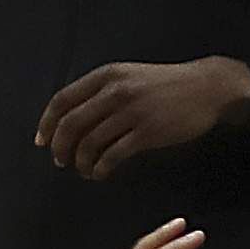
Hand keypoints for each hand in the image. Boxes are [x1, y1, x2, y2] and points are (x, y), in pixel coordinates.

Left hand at [37, 57, 249, 177]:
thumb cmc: (166, 85)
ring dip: (80, 162)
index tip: (42, 141)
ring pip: (89, 143)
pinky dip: (100, 169)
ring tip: (84, 169)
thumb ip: (101, 91)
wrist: (207, 87)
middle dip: (60, 148)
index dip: (47, 124)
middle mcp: (115, 91)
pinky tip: (101, 173)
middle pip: (70, 125)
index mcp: (107, 75)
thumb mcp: (129, 75)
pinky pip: (112, 156)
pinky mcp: (147, 132)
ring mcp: (132, 112)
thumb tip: (70, 118)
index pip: (62, 100)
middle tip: (60, 161)